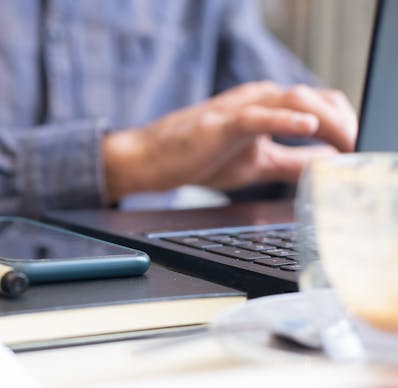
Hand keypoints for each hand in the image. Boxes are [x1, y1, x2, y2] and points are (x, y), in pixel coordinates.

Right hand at [102, 81, 357, 201]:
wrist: (151, 159)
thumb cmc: (197, 158)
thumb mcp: (258, 163)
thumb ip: (294, 162)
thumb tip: (328, 166)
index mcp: (268, 107)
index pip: (320, 107)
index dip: (345, 126)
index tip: (360, 151)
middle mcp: (259, 99)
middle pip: (316, 99)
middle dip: (344, 123)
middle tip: (359, 150)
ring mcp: (240, 108)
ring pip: (295, 100)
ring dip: (327, 120)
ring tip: (347, 142)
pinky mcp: (222, 122)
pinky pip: (258, 115)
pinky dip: (286, 119)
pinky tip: (308, 127)